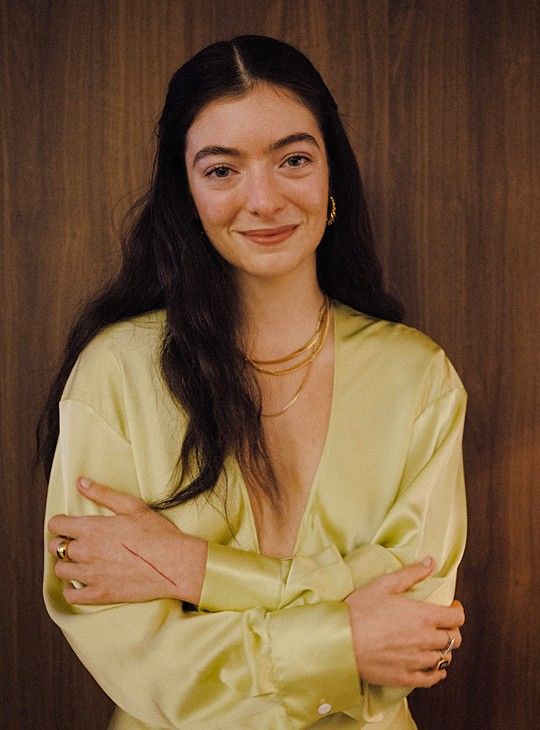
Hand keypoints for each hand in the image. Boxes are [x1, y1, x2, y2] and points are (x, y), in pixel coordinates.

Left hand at [47, 478, 206, 605]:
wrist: (174, 564)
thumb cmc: (156, 533)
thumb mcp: (132, 506)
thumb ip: (103, 494)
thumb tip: (81, 482)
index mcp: (92, 528)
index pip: (56, 525)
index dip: (60, 523)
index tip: (68, 524)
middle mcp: (86, 551)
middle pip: (56, 547)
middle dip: (62, 542)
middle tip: (76, 542)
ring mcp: (91, 575)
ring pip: (61, 570)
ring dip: (67, 564)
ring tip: (80, 561)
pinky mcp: (99, 594)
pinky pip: (72, 595)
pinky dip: (72, 589)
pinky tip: (81, 582)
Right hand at [345, 557, 463, 687]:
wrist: (341, 639)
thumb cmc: (361, 609)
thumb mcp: (384, 583)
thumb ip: (411, 573)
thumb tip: (431, 562)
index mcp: (423, 616)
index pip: (456, 618)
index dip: (457, 611)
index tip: (452, 607)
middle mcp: (425, 640)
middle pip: (454, 639)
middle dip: (452, 630)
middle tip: (443, 625)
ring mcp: (416, 661)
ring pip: (444, 658)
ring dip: (443, 650)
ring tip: (435, 643)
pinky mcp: (405, 677)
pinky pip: (431, 679)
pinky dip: (437, 673)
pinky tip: (434, 668)